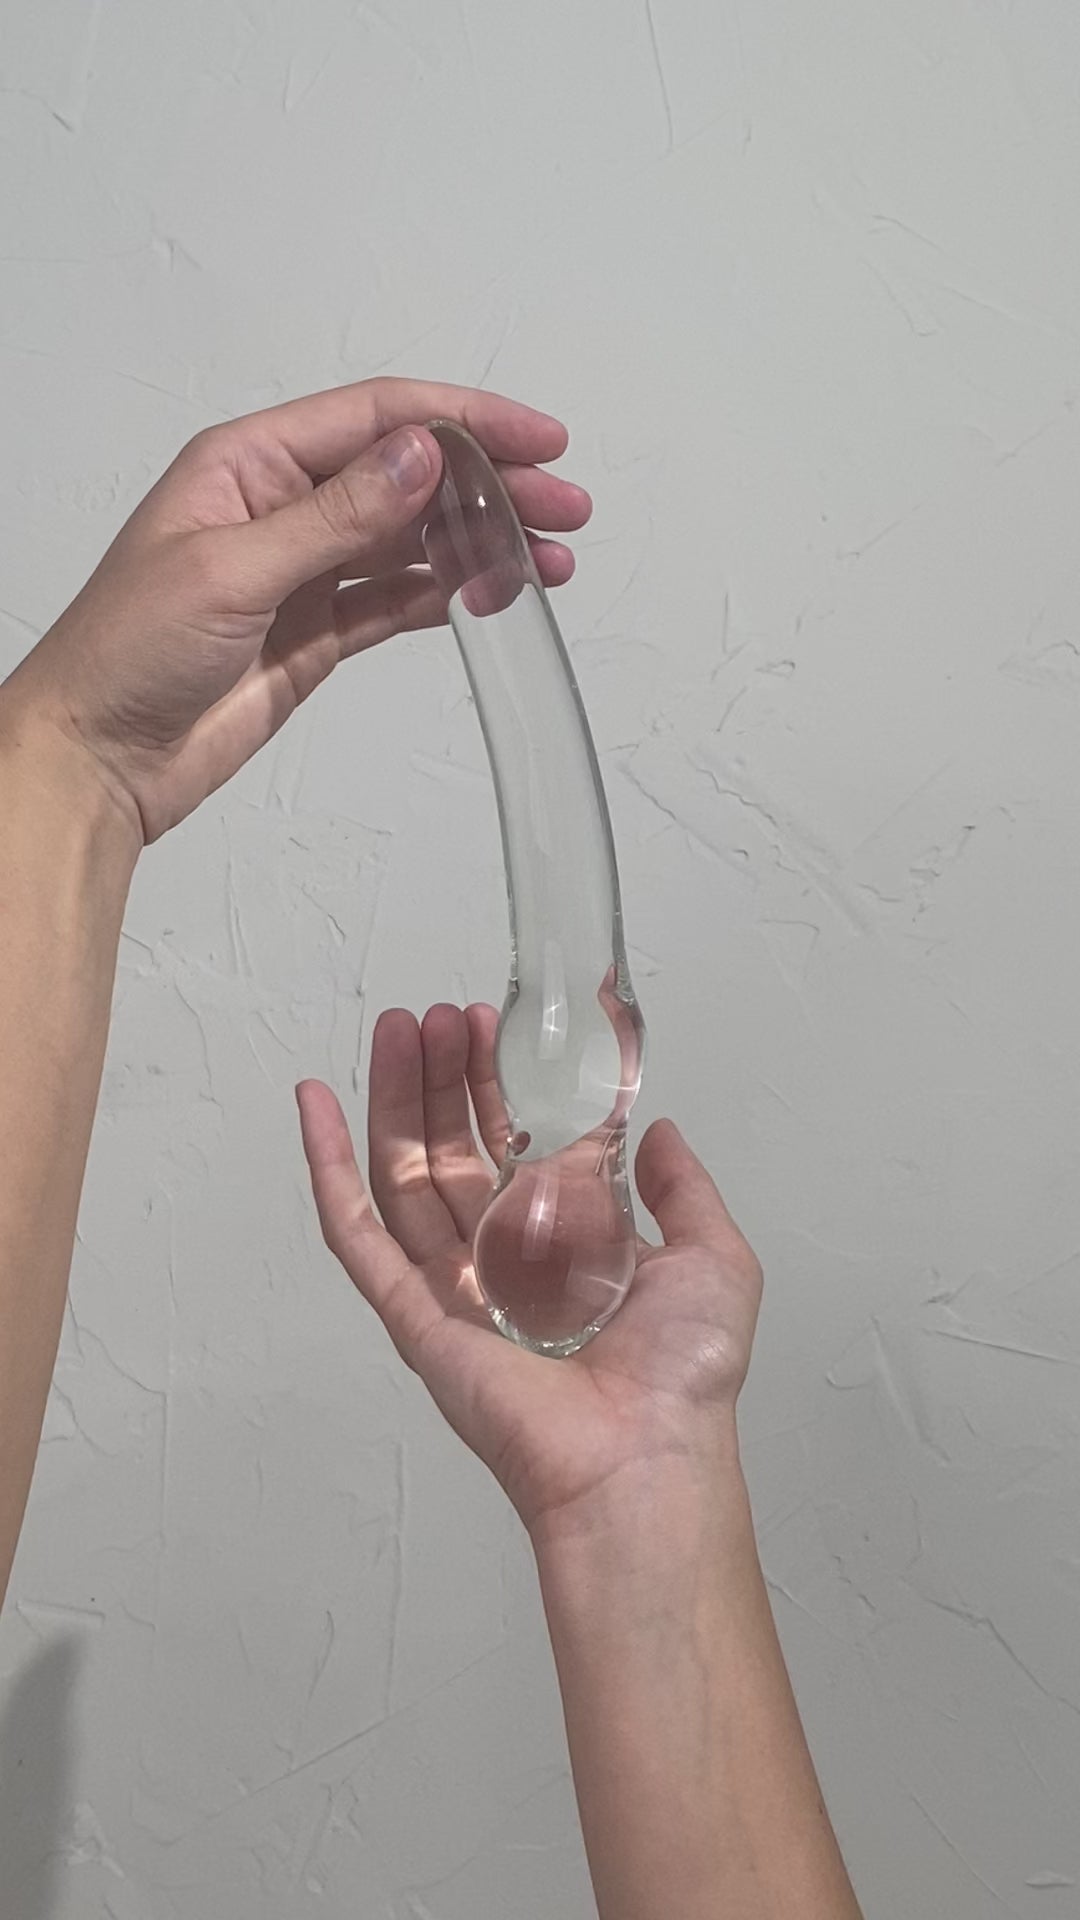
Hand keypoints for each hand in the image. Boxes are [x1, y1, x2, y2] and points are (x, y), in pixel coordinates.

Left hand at [4, 379, 589, 842]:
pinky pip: (395, 599)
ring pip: (411, 539)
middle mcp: (281, 506)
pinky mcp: (314, 632)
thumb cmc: (128, 653)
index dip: (464, 421)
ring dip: (480, 543)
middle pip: (407, 476)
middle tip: (565, 506)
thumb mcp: (232, 569)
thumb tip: (421, 457)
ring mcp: (301, 572)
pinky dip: (447, 593)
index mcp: (248, 464)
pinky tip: (493, 593)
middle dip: (491, 484)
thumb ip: (336, 516)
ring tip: (552, 559)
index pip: (377, 419)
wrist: (98, 758)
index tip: (536, 438)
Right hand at [297, 1004, 762, 1539]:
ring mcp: (450, 1288)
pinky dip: (328, 1170)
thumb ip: (685, 1191)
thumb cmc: (683, 1378)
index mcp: (561, 1246)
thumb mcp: (714, 1260)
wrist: (644, 1456)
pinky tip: (316, 1106)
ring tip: (393, 1029)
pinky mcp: (413, 1317)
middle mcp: (500, 1262)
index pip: (510, 1146)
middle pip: (448, 1150)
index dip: (493, 1085)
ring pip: (401, 1176)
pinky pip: (356, 1237)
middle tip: (429, 1015)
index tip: (484, 1026)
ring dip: (392, 1101)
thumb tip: (656, 1129)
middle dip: (438, 1078)